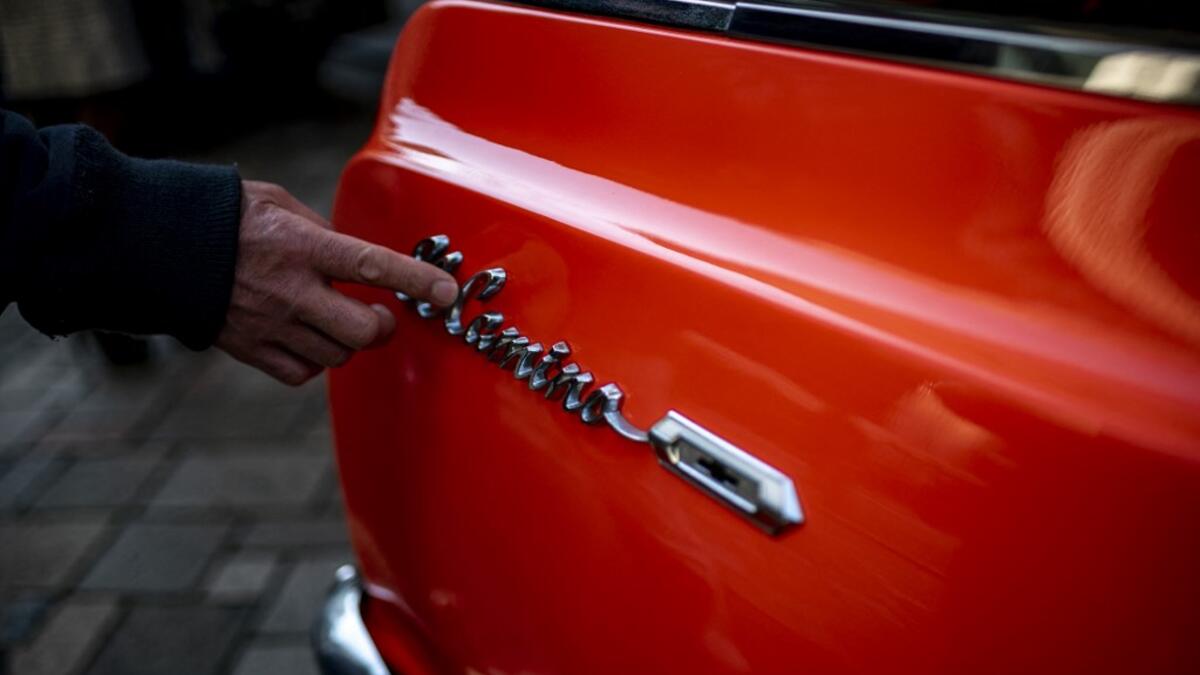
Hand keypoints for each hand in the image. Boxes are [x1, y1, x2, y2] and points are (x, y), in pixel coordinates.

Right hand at [215, 180, 457, 384]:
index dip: (415, 280)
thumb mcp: (279, 203)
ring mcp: (269, 324)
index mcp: (301, 246)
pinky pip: (301, 373)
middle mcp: (290, 290)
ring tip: (332, 320)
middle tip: (380, 315)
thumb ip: (323, 232)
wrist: (154, 245)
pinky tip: (305, 339)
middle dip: (382, 327)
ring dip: (347, 343)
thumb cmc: (223, 216)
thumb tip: (355, 259)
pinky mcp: (249, 348)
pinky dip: (313, 362)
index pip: (372, 266)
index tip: (448, 292)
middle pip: (363, 331)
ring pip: (337, 356)